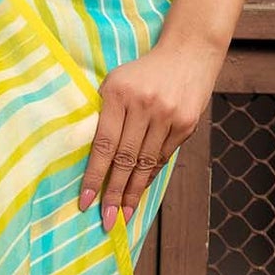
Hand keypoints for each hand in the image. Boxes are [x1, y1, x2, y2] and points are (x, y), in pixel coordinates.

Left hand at [79, 32, 222, 232]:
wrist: (188, 53)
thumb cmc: (143, 71)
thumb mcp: (115, 81)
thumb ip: (103, 114)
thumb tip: (91, 157)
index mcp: (117, 94)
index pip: (103, 145)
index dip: (94, 177)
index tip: (85, 202)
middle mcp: (143, 105)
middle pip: (125, 160)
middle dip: (113, 194)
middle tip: (106, 221)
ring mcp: (167, 115)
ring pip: (146, 163)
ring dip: (133, 192)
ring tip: (123, 214)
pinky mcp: (186, 123)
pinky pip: (163, 157)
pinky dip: (150, 175)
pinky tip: (140, 191)